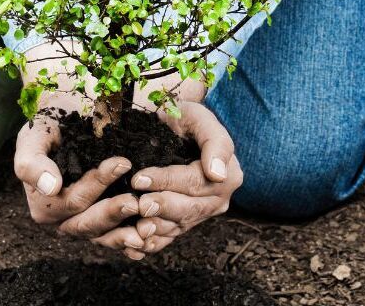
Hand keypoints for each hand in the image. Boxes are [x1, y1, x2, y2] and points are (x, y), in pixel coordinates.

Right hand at [14, 96, 148, 259]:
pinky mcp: (104, 223)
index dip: (96, 185)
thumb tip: (50, 187)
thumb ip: (32, 163)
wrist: (67, 121)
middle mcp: (63, 220)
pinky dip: (131, 241)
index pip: (72, 200)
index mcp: (44, 205)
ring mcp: (85, 222)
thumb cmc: (49, 128)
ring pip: (104, 236)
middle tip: (135, 202)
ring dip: (125, 235)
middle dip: (112, 213)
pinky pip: (116, 238)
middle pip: (88, 223)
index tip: (121, 163)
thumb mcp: (33, 138)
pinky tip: (150, 239)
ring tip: (147, 227)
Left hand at [130, 101, 242, 253]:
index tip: (140, 178)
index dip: (167, 181)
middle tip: (138, 205)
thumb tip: (218, 173)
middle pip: (189, 209)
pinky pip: (169, 237)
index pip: (195, 182)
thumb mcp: (200, 118)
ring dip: (157, 229)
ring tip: (136, 227)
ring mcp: (200, 214)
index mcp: (228, 176)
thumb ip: (215, 142)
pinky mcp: (183, 223)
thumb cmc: (185, 119)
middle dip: (162, 207)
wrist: (172, 128)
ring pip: (178, 226)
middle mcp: (217, 199)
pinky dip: (153, 243)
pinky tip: (135, 245)